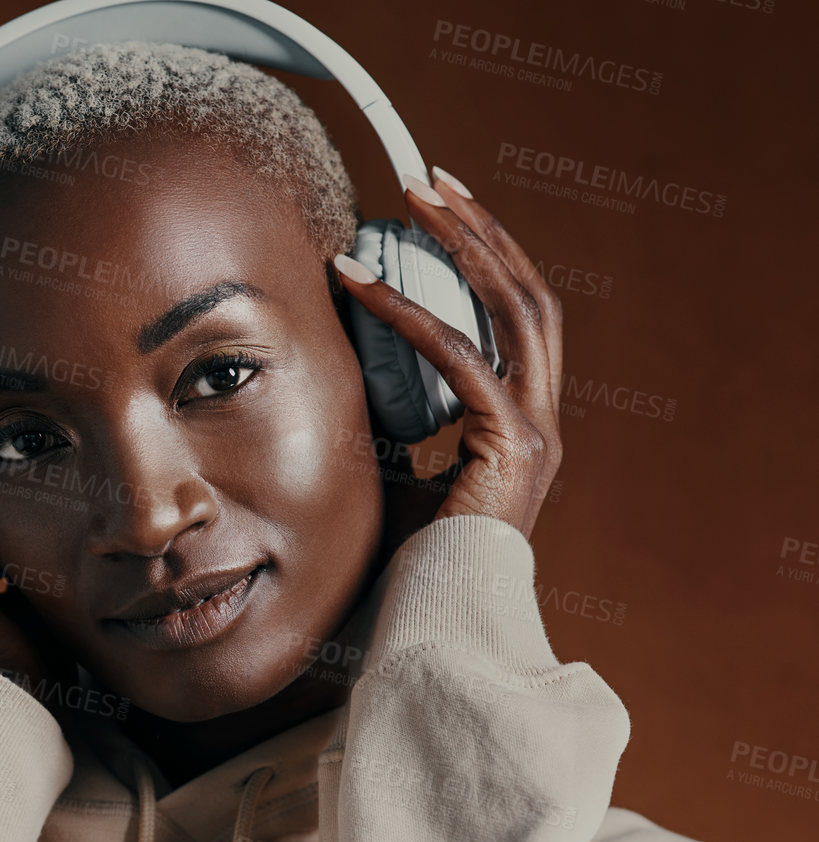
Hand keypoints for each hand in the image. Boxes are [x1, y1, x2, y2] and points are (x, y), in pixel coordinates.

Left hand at [334, 167, 564, 542]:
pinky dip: (409, 314)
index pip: (515, 318)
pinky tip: (360, 284)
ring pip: (514, 307)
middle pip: (527, 294)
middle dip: (481, 228)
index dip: (483, 258)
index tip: (436, 213)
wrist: (435, 628)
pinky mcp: (512, 447)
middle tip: (428, 179)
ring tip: (414, 196)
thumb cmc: (409, 566)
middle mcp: (541, 419)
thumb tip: (334, 376)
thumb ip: (387, 426)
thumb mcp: (395, 477)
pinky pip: (460, 358)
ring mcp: (537, 431)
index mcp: (521, 425)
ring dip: (464, 243)